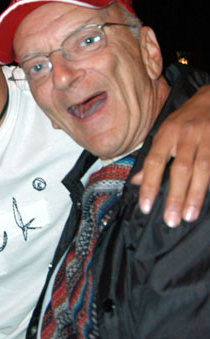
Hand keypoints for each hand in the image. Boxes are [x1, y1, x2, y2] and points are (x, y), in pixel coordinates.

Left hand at [132, 86, 209, 226]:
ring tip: (189, 216)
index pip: (154, 162)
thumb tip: (135, 182)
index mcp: (167, 134)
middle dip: (175, 196)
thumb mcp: (164, 132)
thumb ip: (153, 157)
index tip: (145, 207)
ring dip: (195, 195)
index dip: (148, 185)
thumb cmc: (186, 119)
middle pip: (181, 169)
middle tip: (171, 220)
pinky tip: (208, 198)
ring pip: (202, 169)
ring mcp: (207, 138)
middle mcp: (186, 135)